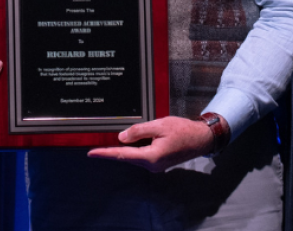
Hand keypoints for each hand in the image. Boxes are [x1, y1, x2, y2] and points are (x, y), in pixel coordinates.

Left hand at [87, 115, 224, 171]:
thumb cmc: (183, 130)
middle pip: (128, 156)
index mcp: (151, 157)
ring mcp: (156, 166)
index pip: (123, 155)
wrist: (201, 139)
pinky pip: (143, 155)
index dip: (106, 153)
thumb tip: (122, 138)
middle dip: (116, 149)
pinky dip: (138, 148)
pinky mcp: (159, 163)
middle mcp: (152, 165)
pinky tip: (137, 140)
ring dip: (129, 147)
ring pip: (135, 156)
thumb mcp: (159, 125)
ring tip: (126, 137)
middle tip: (101, 144)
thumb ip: (139, 131)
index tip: (92, 153)